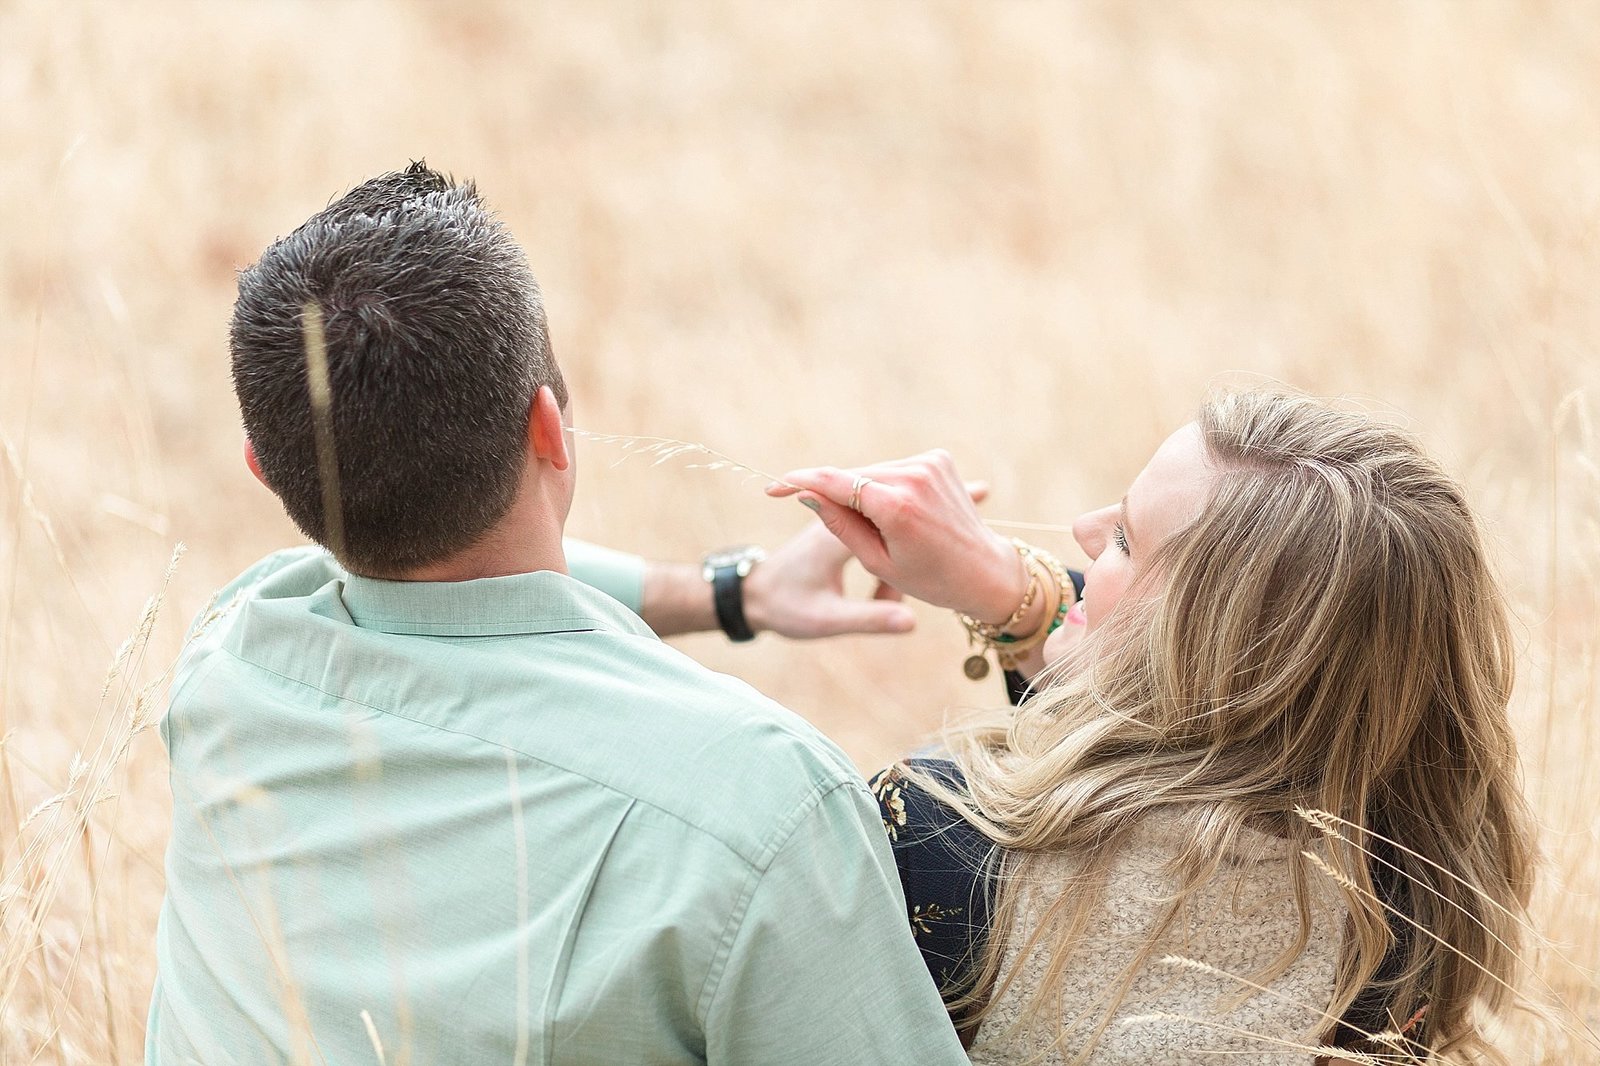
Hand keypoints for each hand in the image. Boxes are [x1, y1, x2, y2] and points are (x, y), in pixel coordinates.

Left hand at [742, 521, 915, 637]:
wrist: (751, 597)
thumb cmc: (783, 606)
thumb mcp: (827, 620)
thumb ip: (869, 618)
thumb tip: (911, 622)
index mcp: (835, 534)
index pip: (888, 518)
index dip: (915, 534)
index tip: (934, 552)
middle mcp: (837, 517)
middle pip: (890, 521)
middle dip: (908, 550)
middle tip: (916, 580)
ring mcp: (838, 521)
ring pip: (884, 529)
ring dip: (894, 562)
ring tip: (889, 600)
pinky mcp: (839, 530)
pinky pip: (875, 534)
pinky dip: (884, 560)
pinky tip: (882, 592)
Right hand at [767, 451, 1022, 623]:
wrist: (985, 573)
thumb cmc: (930, 580)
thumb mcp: (877, 562)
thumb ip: (840, 524)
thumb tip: (808, 494)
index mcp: (898, 507)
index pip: (835, 482)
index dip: (800, 482)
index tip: (774, 487)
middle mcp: (915, 477)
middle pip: (853, 477)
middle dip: (835, 494)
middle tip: (830, 524)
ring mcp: (930, 464)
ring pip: (873, 471)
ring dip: (862, 491)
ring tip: (879, 530)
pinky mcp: (938, 459)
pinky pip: (894, 469)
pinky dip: (886, 487)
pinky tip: (898, 515)